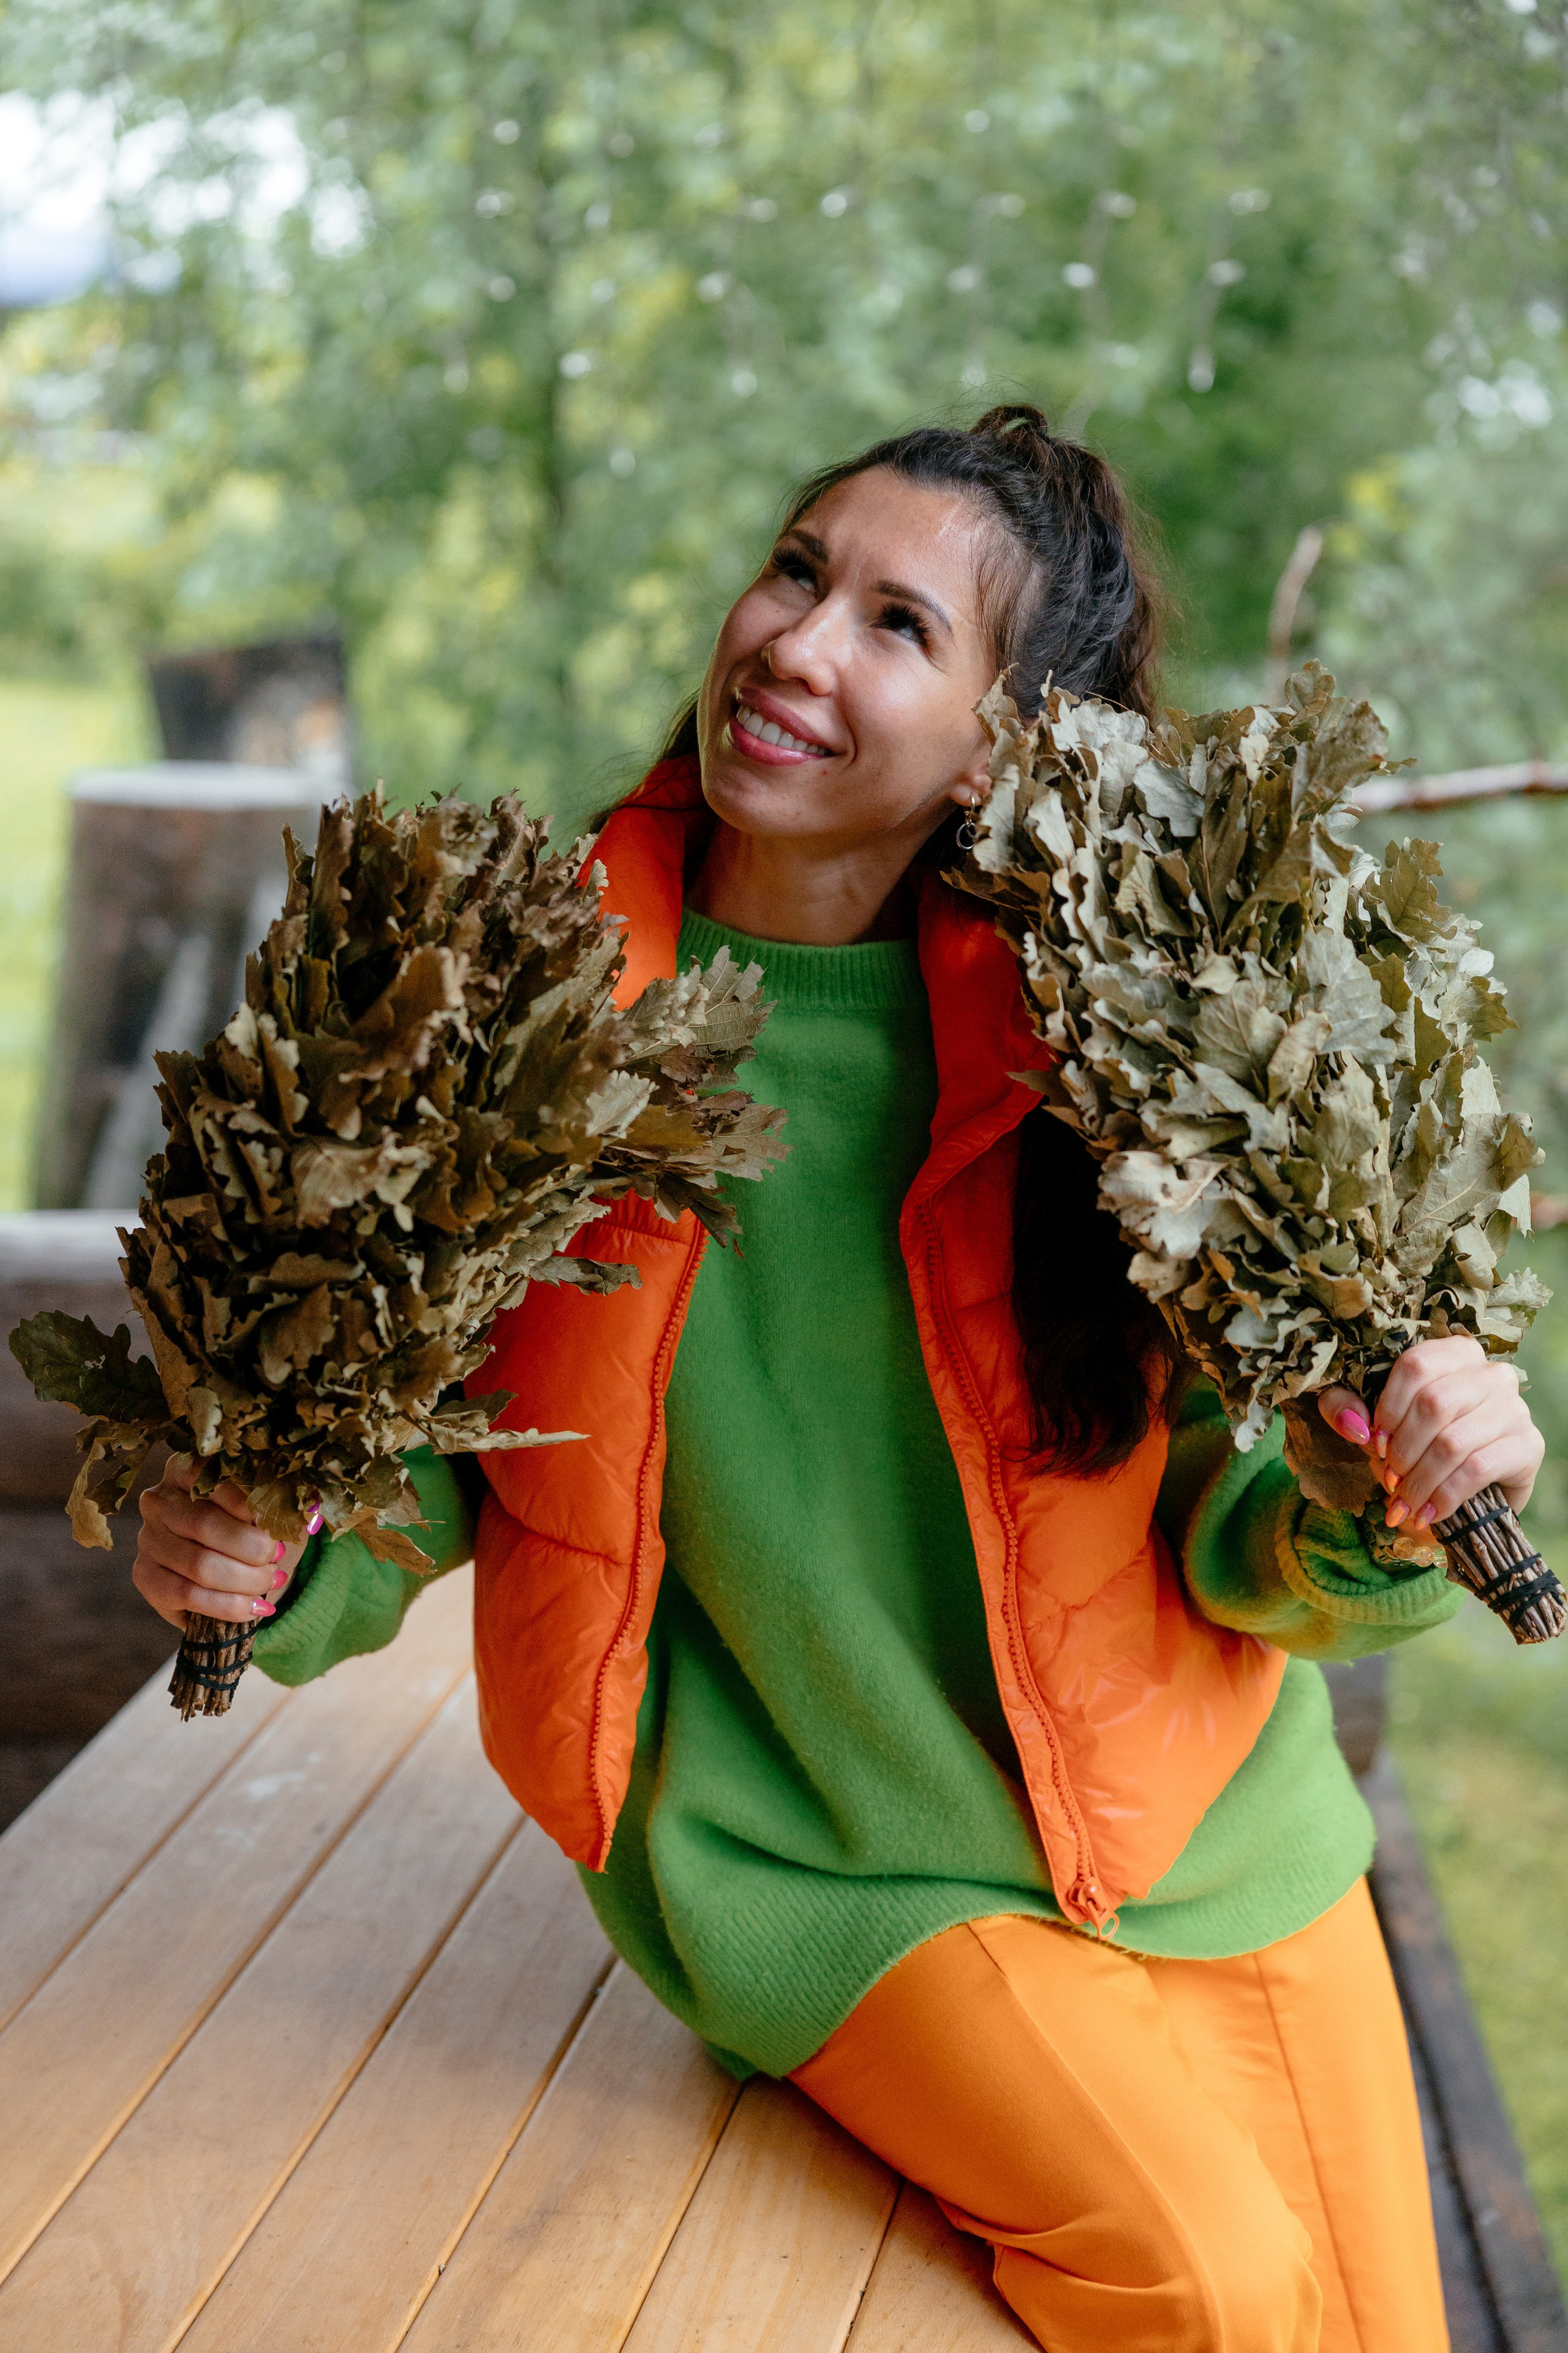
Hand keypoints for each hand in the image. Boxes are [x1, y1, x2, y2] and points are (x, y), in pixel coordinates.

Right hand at [134, 1455, 307, 1630]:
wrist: (237, 1570)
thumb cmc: (255, 1529)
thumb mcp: (272, 1510)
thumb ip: (285, 1502)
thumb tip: (309, 1507)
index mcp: (185, 1469)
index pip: (211, 1476)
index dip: (247, 1501)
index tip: (273, 1520)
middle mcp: (159, 1500)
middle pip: (205, 1524)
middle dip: (251, 1547)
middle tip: (277, 1558)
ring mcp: (148, 1539)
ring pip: (199, 1564)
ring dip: (245, 1580)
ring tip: (271, 1581)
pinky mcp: (145, 1576)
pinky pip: (187, 1595)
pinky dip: (228, 1605)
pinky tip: (254, 1607)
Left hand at [1317, 1335, 1543, 1531]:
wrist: (1467, 1492)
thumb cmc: (1416, 1446)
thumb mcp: (1373, 1422)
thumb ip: (1346, 1407)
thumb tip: (1353, 1423)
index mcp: (1454, 1353)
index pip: (1416, 1366)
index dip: (1388, 1408)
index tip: (1373, 1444)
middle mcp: (1492, 1373)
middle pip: (1434, 1404)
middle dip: (1402, 1450)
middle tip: (1388, 1479)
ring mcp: (1515, 1408)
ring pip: (1453, 1442)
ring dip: (1419, 1480)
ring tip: (1402, 1503)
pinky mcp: (1528, 1445)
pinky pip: (1478, 1469)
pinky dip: (1444, 1496)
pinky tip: (1428, 1513)